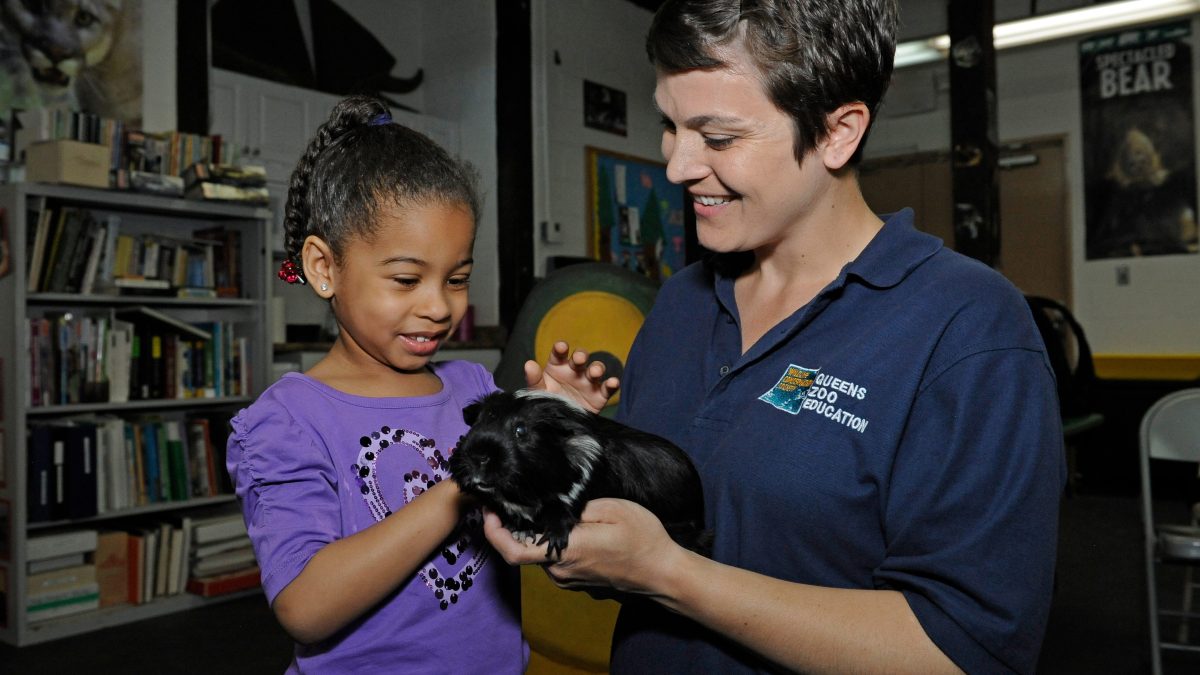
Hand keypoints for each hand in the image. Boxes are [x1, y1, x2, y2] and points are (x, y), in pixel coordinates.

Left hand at [482, 498, 682, 595]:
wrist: (663, 574)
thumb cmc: (643, 540)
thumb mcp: (613, 509)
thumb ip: (577, 508)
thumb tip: (551, 504)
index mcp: (565, 551)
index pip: (513, 550)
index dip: (492, 532)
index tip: (488, 511)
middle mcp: (560, 571)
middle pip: (523, 548)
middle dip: (514, 526)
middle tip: (513, 498)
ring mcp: (568, 579)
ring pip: (539, 553)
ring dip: (534, 533)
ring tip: (540, 506)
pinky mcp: (576, 581)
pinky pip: (553, 560)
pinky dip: (548, 543)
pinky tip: (561, 524)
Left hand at [524, 341, 619, 413]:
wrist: (558, 426)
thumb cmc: (548, 403)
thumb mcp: (538, 392)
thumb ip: (534, 379)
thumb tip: (529, 364)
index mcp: (557, 366)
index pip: (559, 353)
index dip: (561, 348)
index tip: (561, 347)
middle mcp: (574, 371)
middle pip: (580, 357)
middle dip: (581, 355)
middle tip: (579, 359)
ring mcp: (588, 382)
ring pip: (596, 369)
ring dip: (597, 368)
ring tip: (595, 372)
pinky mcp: (599, 395)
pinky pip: (608, 388)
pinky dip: (612, 384)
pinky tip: (613, 382)